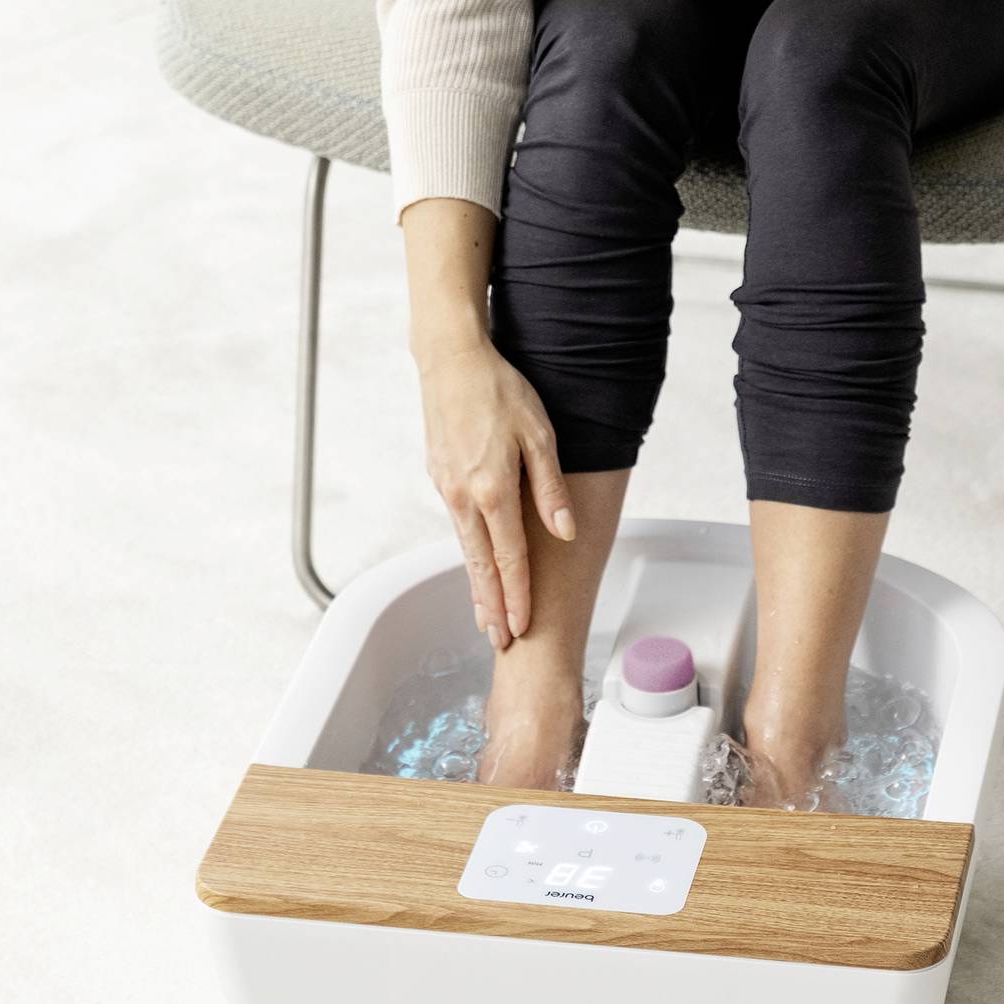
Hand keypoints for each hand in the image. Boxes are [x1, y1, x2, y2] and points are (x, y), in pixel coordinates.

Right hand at [414, 331, 573, 646]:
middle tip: (499, 641)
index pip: (509, 557)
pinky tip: (475, 565)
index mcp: (492, 489)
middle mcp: (464, 496)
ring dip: (477, 584)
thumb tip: (563, 532)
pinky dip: (467, 554)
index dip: (518, 595)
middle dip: (492, 605)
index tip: (522, 627)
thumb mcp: (539, 435)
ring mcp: (447, 489)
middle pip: (480, 565)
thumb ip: (550, 489)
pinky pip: (457, 527)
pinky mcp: (439, 478)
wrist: (451, 362)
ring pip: (465, 549)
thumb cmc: (500, 391)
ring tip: (485, 616)